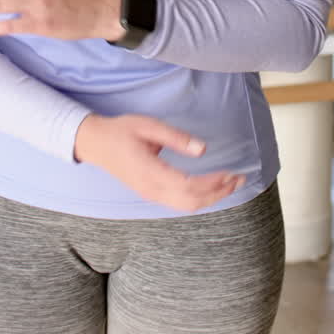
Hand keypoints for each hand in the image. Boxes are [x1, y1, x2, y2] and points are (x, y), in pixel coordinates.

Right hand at [74, 114, 245, 212]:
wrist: (94, 143)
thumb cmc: (121, 131)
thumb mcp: (148, 126)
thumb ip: (175, 138)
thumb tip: (203, 149)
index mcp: (151, 172)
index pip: (189, 186)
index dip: (213, 183)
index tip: (231, 172)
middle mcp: (152, 189)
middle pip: (192, 202)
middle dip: (218, 193)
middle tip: (239, 179)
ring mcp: (150, 194)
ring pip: (186, 206)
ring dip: (211, 198)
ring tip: (230, 184)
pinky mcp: (150, 193)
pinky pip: (179, 203)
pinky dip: (199, 198)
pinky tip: (210, 188)